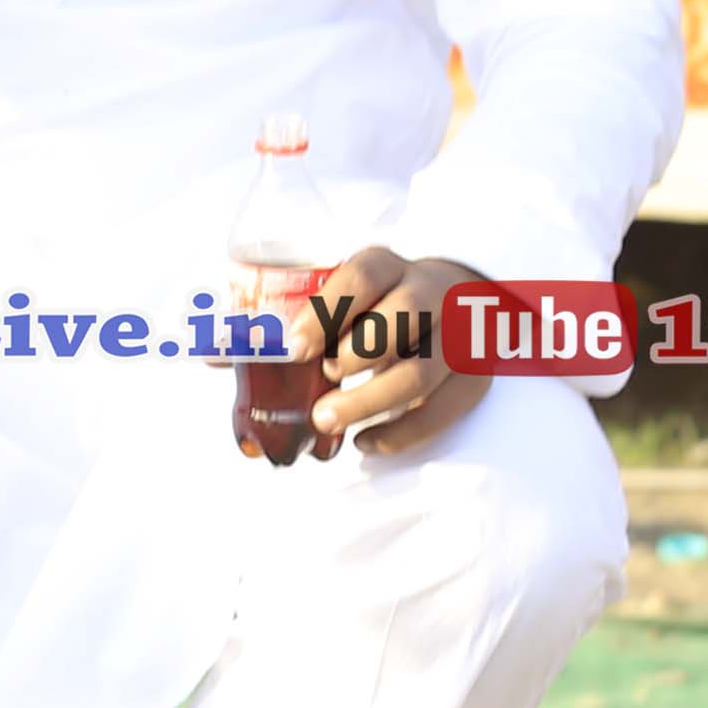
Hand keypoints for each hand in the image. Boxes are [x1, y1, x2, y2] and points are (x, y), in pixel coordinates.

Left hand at [306, 246, 488, 457]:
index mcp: (389, 267)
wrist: (456, 299)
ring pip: (421, 370)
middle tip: (322, 376)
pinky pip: (443, 409)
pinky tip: (365, 441)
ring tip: (327, 418)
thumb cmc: (379, 304)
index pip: (362, 278)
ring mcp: (459, 335)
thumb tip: (234, 354)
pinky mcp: (474, 375)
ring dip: (369, 400)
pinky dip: (402, 433)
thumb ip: (301, 318)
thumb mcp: (347, 295)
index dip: (326, 313)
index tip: (295, 348)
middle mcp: (432, 293)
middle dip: (356, 354)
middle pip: (403, 317)